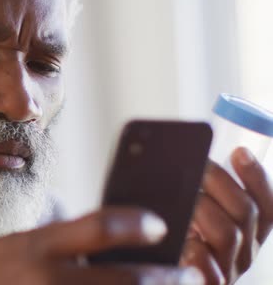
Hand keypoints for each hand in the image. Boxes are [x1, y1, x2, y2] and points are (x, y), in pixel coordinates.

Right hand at [0, 208, 203, 284]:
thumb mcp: (21, 242)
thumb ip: (63, 240)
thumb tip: (120, 238)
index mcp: (36, 246)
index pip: (99, 226)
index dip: (136, 224)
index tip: (161, 224)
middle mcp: (46, 280)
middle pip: (124, 281)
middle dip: (166, 278)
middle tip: (190, 275)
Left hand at [181, 148, 272, 283]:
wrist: (162, 278)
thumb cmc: (174, 243)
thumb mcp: (190, 216)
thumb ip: (196, 193)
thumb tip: (184, 157)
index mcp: (249, 234)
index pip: (268, 205)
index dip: (257, 177)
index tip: (239, 152)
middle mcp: (245, 252)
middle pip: (246, 212)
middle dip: (220, 181)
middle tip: (197, 166)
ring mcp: (228, 270)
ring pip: (228, 234)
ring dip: (203, 208)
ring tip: (184, 196)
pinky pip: (209, 268)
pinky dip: (195, 250)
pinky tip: (182, 238)